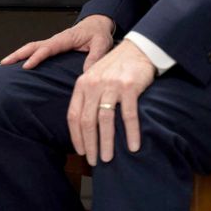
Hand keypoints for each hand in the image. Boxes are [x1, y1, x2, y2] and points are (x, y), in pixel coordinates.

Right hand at [0, 14, 115, 69]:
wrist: (97, 24)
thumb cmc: (98, 33)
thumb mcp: (102, 44)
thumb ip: (95, 57)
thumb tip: (86, 72)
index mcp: (65, 39)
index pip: (47, 48)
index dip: (36, 57)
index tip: (26, 66)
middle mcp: (55, 40)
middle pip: (32, 45)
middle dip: (17, 54)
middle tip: (4, 63)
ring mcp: (52, 42)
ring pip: (31, 47)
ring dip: (17, 54)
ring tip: (4, 64)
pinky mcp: (53, 46)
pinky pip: (35, 50)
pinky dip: (24, 55)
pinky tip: (18, 64)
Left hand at [67, 39, 156, 165]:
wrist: (137, 49)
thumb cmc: (115, 67)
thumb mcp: (95, 78)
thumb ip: (88, 97)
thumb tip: (84, 125)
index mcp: (82, 85)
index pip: (74, 115)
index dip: (76, 136)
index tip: (80, 152)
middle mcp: (93, 85)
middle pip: (87, 121)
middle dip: (90, 144)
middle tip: (94, 161)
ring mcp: (111, 86)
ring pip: (105, 120)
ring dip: (107, 142)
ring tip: (108, 158)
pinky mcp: (129, 87)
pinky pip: (128, 115)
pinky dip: (131, 133)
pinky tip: (133, 147)